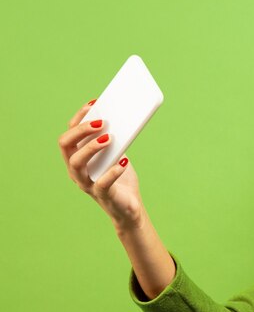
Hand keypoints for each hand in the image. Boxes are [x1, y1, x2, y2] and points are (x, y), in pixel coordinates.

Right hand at [58, 100, 144, 230]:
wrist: (129, 207)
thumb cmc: (120, 179)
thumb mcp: (117, 155)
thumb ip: (115, 140)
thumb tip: (124, 118)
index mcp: (77, 157)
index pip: (69, 134)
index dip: (79, 117)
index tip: (94, 103)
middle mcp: (76, 170)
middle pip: (66, 145)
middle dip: (81, 130)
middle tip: (101, 122)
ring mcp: (86, 183)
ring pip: (76, 163)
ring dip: (90, 147)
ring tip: (109, 138)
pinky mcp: (102, 195)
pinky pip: (101, 183)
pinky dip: (112, 171)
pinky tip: (123, 161)